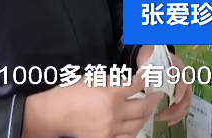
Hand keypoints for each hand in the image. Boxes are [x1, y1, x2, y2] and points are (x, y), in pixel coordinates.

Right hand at [24, 70, 163, 137]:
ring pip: (138, 124)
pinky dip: (133, 131)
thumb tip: (126, 81)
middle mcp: (115, 112)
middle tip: (158, 95)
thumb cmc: (69, 92)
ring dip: (146, 115)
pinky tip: (135, 126)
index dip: (144, 81)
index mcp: (112, 93)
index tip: (145, 79)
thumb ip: (111, 80)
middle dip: (153, 99)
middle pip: (143, 106)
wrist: (53, 114)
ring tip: (148, 110)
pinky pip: (126, 137)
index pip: (137, 85)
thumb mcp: (92, 78)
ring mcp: (111, 128)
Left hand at [155, 54, 192, 124]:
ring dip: (176, 113)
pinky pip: (182, 106)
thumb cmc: (150, 59)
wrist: (150, 55)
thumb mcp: (149, 62)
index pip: (183, 79)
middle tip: (162, 116)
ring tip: (164, 120)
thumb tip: (144, 81)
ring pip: (186, 102)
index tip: (175, 100)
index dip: (181, 90)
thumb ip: (149, 71)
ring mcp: (183, 86)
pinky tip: (168, 120)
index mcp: (178, 66)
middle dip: (176, 108)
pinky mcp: (179, 93)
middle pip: (187, 94)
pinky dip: (177, 115)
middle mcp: (183, 77)